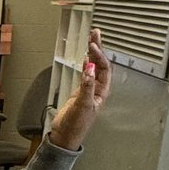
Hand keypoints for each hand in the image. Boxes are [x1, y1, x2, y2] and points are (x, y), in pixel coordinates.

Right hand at [49, 29, 110, 150]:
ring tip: (91, 40)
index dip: (98, 55)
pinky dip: (85, 64)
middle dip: (98, 48)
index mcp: (102, 91)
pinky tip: (84, 58)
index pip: (103, 67)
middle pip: (101, 64)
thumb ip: (87, 86)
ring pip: (93, 67)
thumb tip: (90, 68)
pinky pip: (85, 73)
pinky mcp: (80, 92)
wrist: (65, 135)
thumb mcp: (83, 104)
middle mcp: (98, 88)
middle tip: (95, 33)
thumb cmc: (76, 124)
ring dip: (92, 54)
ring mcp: (89, 89)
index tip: (92, 44)